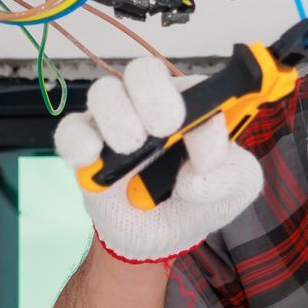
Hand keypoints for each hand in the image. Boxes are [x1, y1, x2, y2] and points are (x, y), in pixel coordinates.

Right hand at [53, 58, 263, 263]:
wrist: (161, 236)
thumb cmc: (200, 197)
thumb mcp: (236, 187)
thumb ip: (230, 173)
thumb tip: (196, 173)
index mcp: (193, 105)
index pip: (194, 85)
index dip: (198, 107)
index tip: (202, 147)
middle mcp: (151, 105)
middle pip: (142, 71)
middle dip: (152, 95)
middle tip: (163, 128)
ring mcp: (115, 123)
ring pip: (103, 92)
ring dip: (117, 117)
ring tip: (130, 148)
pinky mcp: (85, 147)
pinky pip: (71, 130)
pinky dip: (78, 141)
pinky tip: (90, 159)